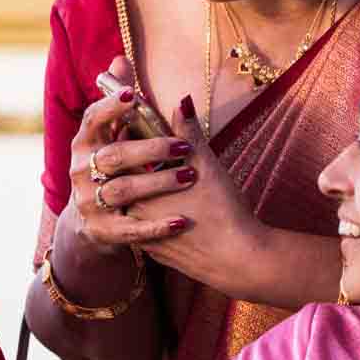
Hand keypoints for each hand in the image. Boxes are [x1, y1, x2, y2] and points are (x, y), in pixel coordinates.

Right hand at [64, 58, 198, 253]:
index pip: (93, 119)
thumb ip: (119, 101)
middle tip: (184, 147)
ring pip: (124, 191)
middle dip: (150, 150)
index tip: (135, 95)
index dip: (112, 106)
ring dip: (158, 184)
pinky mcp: (101, 231)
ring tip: (191, 177)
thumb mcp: (112, 136)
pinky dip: (156, 226)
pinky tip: (182, 221)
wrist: (92, 223)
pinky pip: (130, 230)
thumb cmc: (111, 167)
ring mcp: (88, 202)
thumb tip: (120, 58)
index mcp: (84, 142)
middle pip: (115, 156)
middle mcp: (81, 170)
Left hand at [125, 94, 274, 291]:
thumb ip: (188, 131)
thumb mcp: (206, 165)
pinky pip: (143, 228)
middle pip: (124, 180)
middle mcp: (133, 213)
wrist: (237, 259)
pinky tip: (166, 205)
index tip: (135, 125)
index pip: (122, 155)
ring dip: (141, 191)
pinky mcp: (153, 253)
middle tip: (144, 148)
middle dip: (132, 164)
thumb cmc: (223, 210)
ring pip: (132, 206)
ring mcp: (142, 235)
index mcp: (140, 187)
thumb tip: (182, 100)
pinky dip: (150, 214)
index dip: (128, 138)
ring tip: (158, 177)